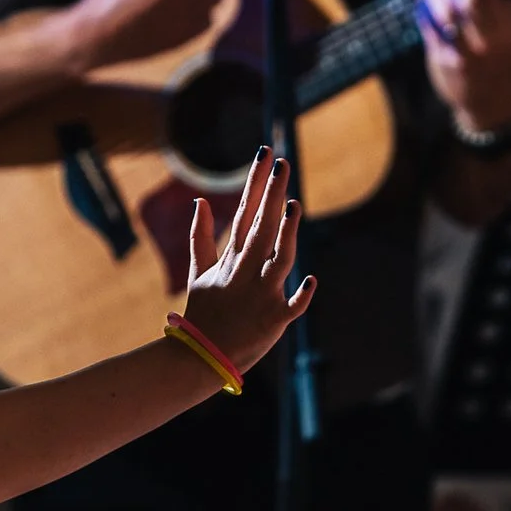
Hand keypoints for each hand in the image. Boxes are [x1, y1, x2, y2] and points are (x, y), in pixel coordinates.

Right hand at [180, 146, 315, 371]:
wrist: (200, 356)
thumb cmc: (204, 313)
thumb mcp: (198, 272)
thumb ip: (200, 236)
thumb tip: (201, 201)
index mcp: (232, 258)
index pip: (246, 211)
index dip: (255, 182)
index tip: (264, 153)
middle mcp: (247, 271)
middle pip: (263, 227)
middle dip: (272, 194)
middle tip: (282, 164)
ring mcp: (261, 294)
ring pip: (279, 259)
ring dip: (286, 234)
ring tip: (294, 206)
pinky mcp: (274, 320)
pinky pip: (292, 307)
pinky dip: (300, 296)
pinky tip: (311, 281)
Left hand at [417, 0, 510, 135]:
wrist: (494, 102)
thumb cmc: (496, 57)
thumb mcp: (504, 29)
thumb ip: (488, 2)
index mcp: (506, 20)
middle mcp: (490, 34)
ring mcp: (469, 50)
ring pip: (448, 13)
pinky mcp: (448, 62)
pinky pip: (431, 32)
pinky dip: (424, 16)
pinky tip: (423, 12)